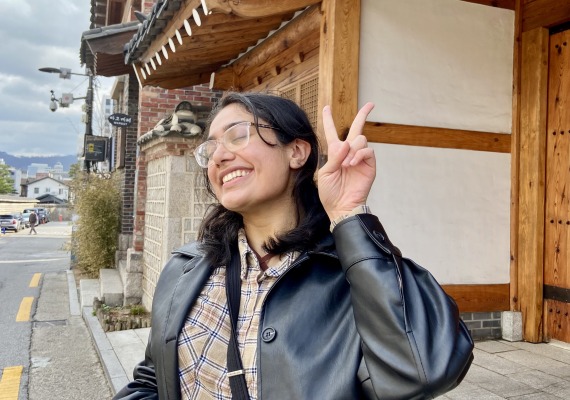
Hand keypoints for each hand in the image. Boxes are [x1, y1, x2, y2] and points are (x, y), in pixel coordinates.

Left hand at [318, 103, 375, 220]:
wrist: (341, 207)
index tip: (326, 107)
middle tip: (371, 104)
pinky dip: (359, 155)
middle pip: (356, 128)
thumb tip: (345, 142)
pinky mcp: (369, 165)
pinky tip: (352, 164)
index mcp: (335, 153)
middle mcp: (349, 152)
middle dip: (363, 115)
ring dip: (352, 149)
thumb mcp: (326, 173)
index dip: (328, 120)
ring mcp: (360, 158)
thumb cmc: (330, 193)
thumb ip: (334, 157)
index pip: (332, 132)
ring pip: (360, 139)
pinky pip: (367, 151)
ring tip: (346, 164)